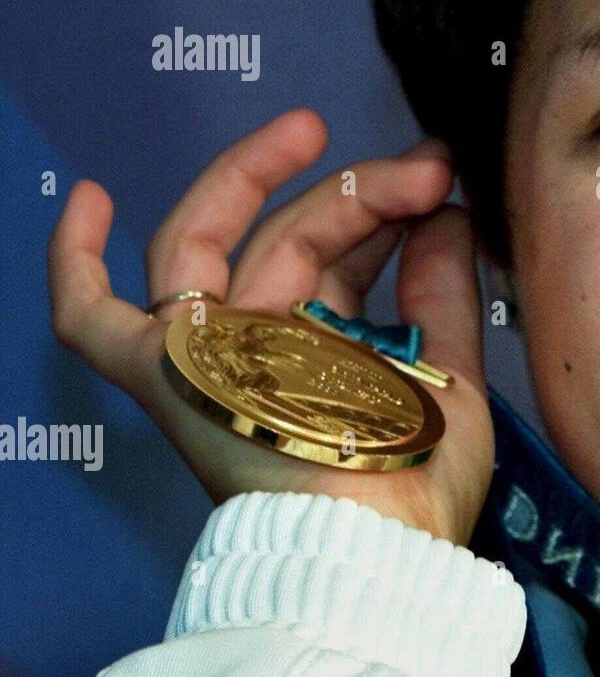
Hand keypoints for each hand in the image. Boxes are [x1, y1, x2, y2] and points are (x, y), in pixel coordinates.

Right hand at [47, 108, 494, 547]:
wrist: (376, 546)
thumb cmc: (419, 485)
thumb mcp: (448, 375)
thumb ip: (442, 294)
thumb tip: (447, 211)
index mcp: (323, 355)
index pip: (342, 260)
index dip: (386, 211)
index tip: (438, 178)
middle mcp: (261, 348)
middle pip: (293, 238)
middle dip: (356, 192)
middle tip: (422, 164)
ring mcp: (208, 356)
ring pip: (218, 242)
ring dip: (263, 178)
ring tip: (318, 131)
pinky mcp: (167, 371)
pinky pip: (92, 321)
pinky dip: (74, 264)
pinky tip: (91, 197)